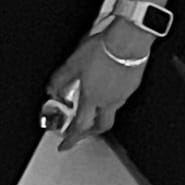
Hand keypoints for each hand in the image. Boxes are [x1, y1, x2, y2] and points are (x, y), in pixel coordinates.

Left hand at [45, 23, 151, 149]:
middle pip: (100, 127)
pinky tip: (107, 88)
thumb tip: (51, 90)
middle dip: (89, 133)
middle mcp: (109, 100)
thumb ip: (60, 79)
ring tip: (92, 106)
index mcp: (92, 98)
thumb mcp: (72, 63)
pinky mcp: (133, 85)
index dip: (70, 139)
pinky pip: (121, 98)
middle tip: (80, 133)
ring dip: (100, 114)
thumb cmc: (103, 49)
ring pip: (111, 112)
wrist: (128, 40)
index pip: (79, 126)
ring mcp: (123, 94)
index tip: (65, 145)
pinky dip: (111, 98)